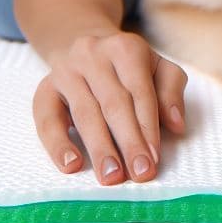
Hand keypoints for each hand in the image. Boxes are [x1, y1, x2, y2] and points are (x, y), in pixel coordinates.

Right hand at [32, 30, 187, 183]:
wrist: (85, 46)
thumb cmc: (128, 67)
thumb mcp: (156, 68)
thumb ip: (171, 91)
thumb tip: (177, 124)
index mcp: (125, 47)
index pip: (139, 91)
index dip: (148, 126)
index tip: (154, 158)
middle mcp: (93, 54)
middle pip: (113, 102)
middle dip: (128, 141)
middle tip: (139, 173)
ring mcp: (66, 71)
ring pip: (85, 112)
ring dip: (100, 147)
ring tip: (111, 176)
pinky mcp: (44, 89)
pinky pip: (47, 118)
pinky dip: (58, 144)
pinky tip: (71, 165)